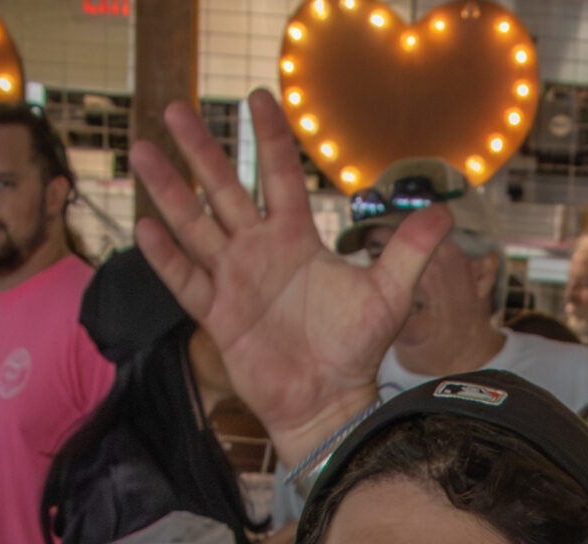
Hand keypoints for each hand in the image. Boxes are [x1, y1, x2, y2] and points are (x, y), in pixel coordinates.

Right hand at [131, 91, 447, 462]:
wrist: (332, 402)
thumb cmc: (356, 349)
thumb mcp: (388, 295)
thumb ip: (409, 252)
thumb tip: (444, 213)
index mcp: (295, 239)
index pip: (278, 176)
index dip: (270, 138)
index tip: (258, 96)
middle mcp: (259, 251)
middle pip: (224, 190)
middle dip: (201, 151)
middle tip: (174, 109)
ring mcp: (235, 281)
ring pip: (194, 226)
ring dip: (168, 192)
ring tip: (142, 152)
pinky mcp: (219, 315)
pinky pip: (187, 281)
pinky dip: (167, 258)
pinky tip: (144, 227)